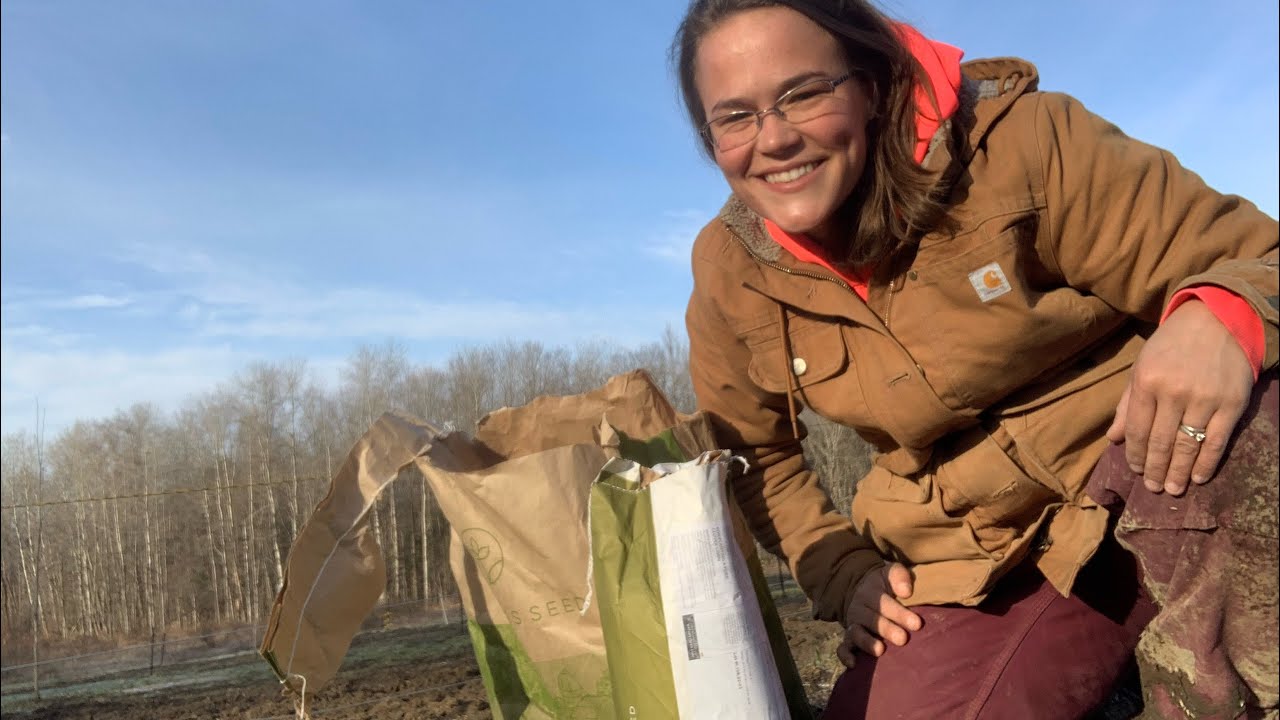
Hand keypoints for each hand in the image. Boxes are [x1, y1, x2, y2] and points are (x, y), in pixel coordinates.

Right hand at [836, 562, 920, 667]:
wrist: (859, 589)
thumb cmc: (883, 585)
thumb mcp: (890, 573)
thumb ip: (900, 577)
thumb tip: (907, 591)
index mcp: (871, 593)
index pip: (884, 602)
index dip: (899, 613)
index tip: (917, 623)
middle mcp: (860, 609)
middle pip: (872, 620)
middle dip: (887, 630)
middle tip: (903, 639)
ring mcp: (853, 624)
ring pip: (856, 633)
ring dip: (867, 642)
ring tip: (880, 650)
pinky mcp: (848, 639)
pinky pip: (843, 647)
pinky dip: (845, 655)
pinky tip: (854, 664)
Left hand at [1105, 300, 1252, 495]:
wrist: (1216, 321)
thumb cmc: (1171, 346)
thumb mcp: (1142, 367)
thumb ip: (1128, 405)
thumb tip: (1113, 439)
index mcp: (1147, 382)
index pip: (1138, 429)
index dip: (1136, 454)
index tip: (1136, 471)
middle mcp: (1174, 392)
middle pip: (1162, 442)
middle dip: (1156, 469)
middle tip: (1154, 488)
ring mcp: (1204, 399)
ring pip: (1188, 445)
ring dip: (1179, 472)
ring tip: (1173, 489)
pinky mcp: (1231, 404)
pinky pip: (1217, 441)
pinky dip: (1207, 463)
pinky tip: (1198, 477)